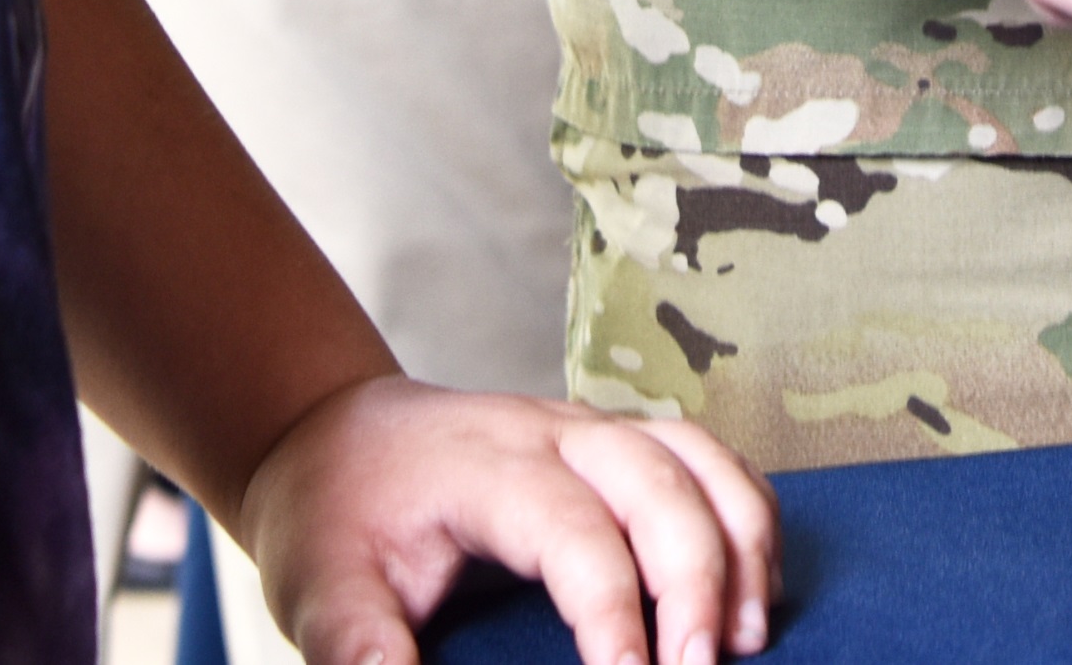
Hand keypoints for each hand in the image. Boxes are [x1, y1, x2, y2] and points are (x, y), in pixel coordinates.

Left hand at [234, 378, 775, 664]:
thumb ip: (358, 648)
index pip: (573, 531)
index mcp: (482, 466)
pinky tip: (751, 590)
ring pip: (703, 459)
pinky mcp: (619, 440)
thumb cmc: (334, 517)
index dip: (612, 613)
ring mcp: (595, 428)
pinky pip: (711, 458)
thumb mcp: (320, 590)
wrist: (334, 435)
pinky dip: (747, 518)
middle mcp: (553, 433)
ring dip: (741, 544)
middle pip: (659, 484)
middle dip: (697, 582)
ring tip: (749, 639)